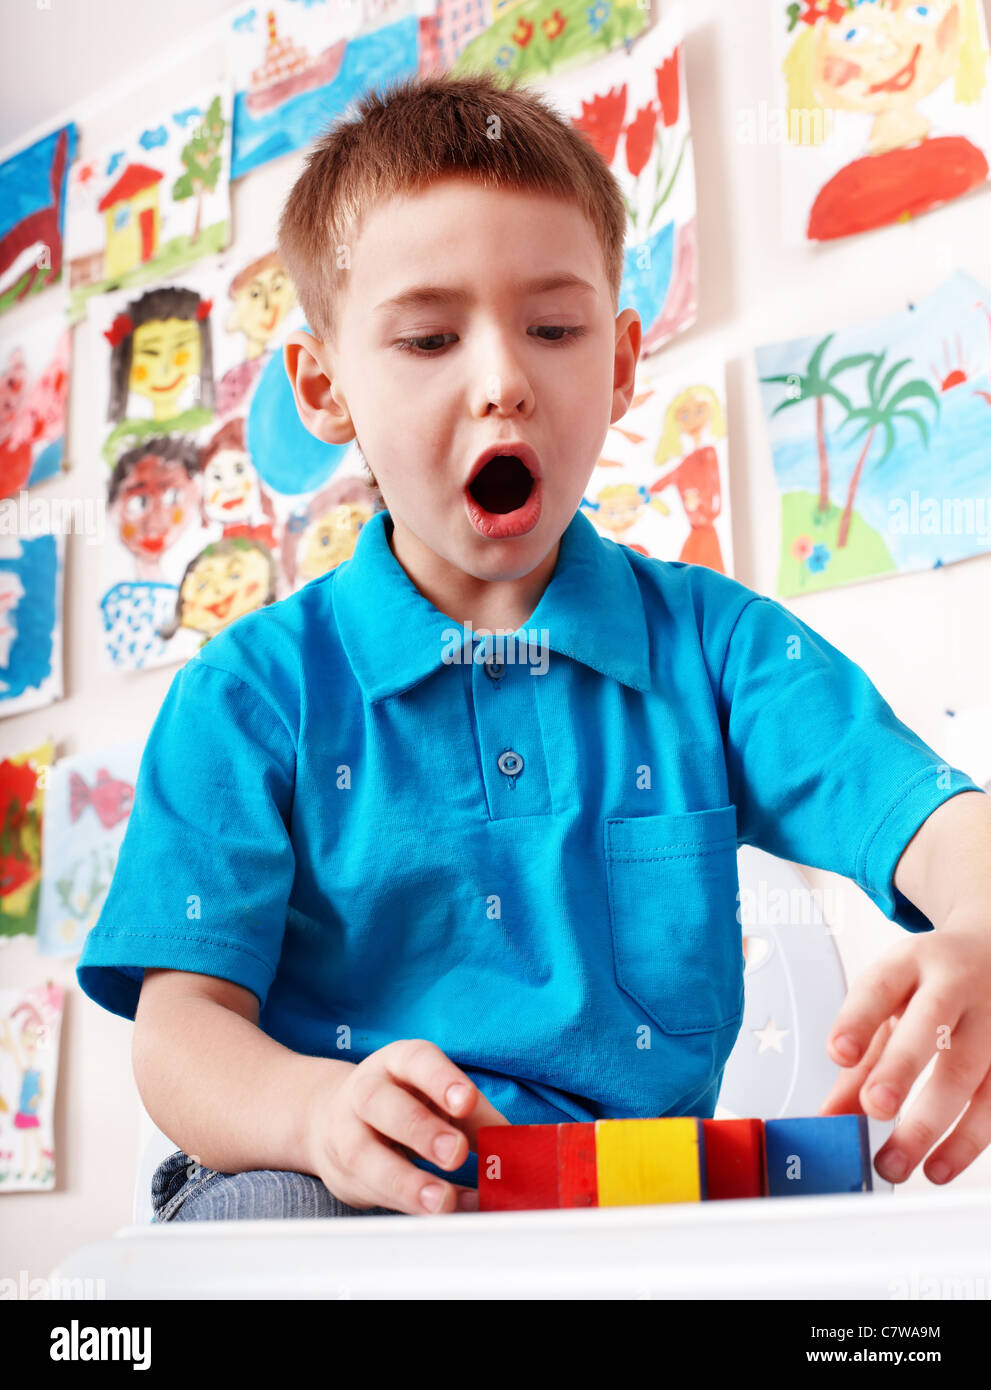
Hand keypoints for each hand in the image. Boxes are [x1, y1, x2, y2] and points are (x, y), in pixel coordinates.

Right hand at [305, 1039, 508, 1214]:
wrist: (332, 1121)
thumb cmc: (404, 1103)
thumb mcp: (435, 1095)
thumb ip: (474, 1116)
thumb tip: (515, 1144)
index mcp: (397, 1063)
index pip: (416, 1061)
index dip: (441, 1080)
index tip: (466, 1102)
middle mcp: (366, 1092)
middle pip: (382, 1103)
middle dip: (421, 1130)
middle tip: (457, 1152)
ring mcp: (347, 1134)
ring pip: (366, 1156)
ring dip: (408, 1182)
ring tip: (443, 1200)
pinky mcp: (346, 1175)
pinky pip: (376, 1193)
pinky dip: (412, 1206)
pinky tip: (446, 1211)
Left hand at [819, 922, 990, 1184]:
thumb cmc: (932, 984)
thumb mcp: (891, 1002)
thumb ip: (861, 1055)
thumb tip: (830, 1115)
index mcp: (912, 964)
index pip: (881, 987)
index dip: (859, 1020)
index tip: (838, 1054)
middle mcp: (956, 986)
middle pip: (931, 1026)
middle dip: (900, 1069)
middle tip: (874, 1107)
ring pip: (968, 1073)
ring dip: (932, 1126)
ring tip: (897, 1162)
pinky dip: (968, 1141)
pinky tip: (941, 1166)